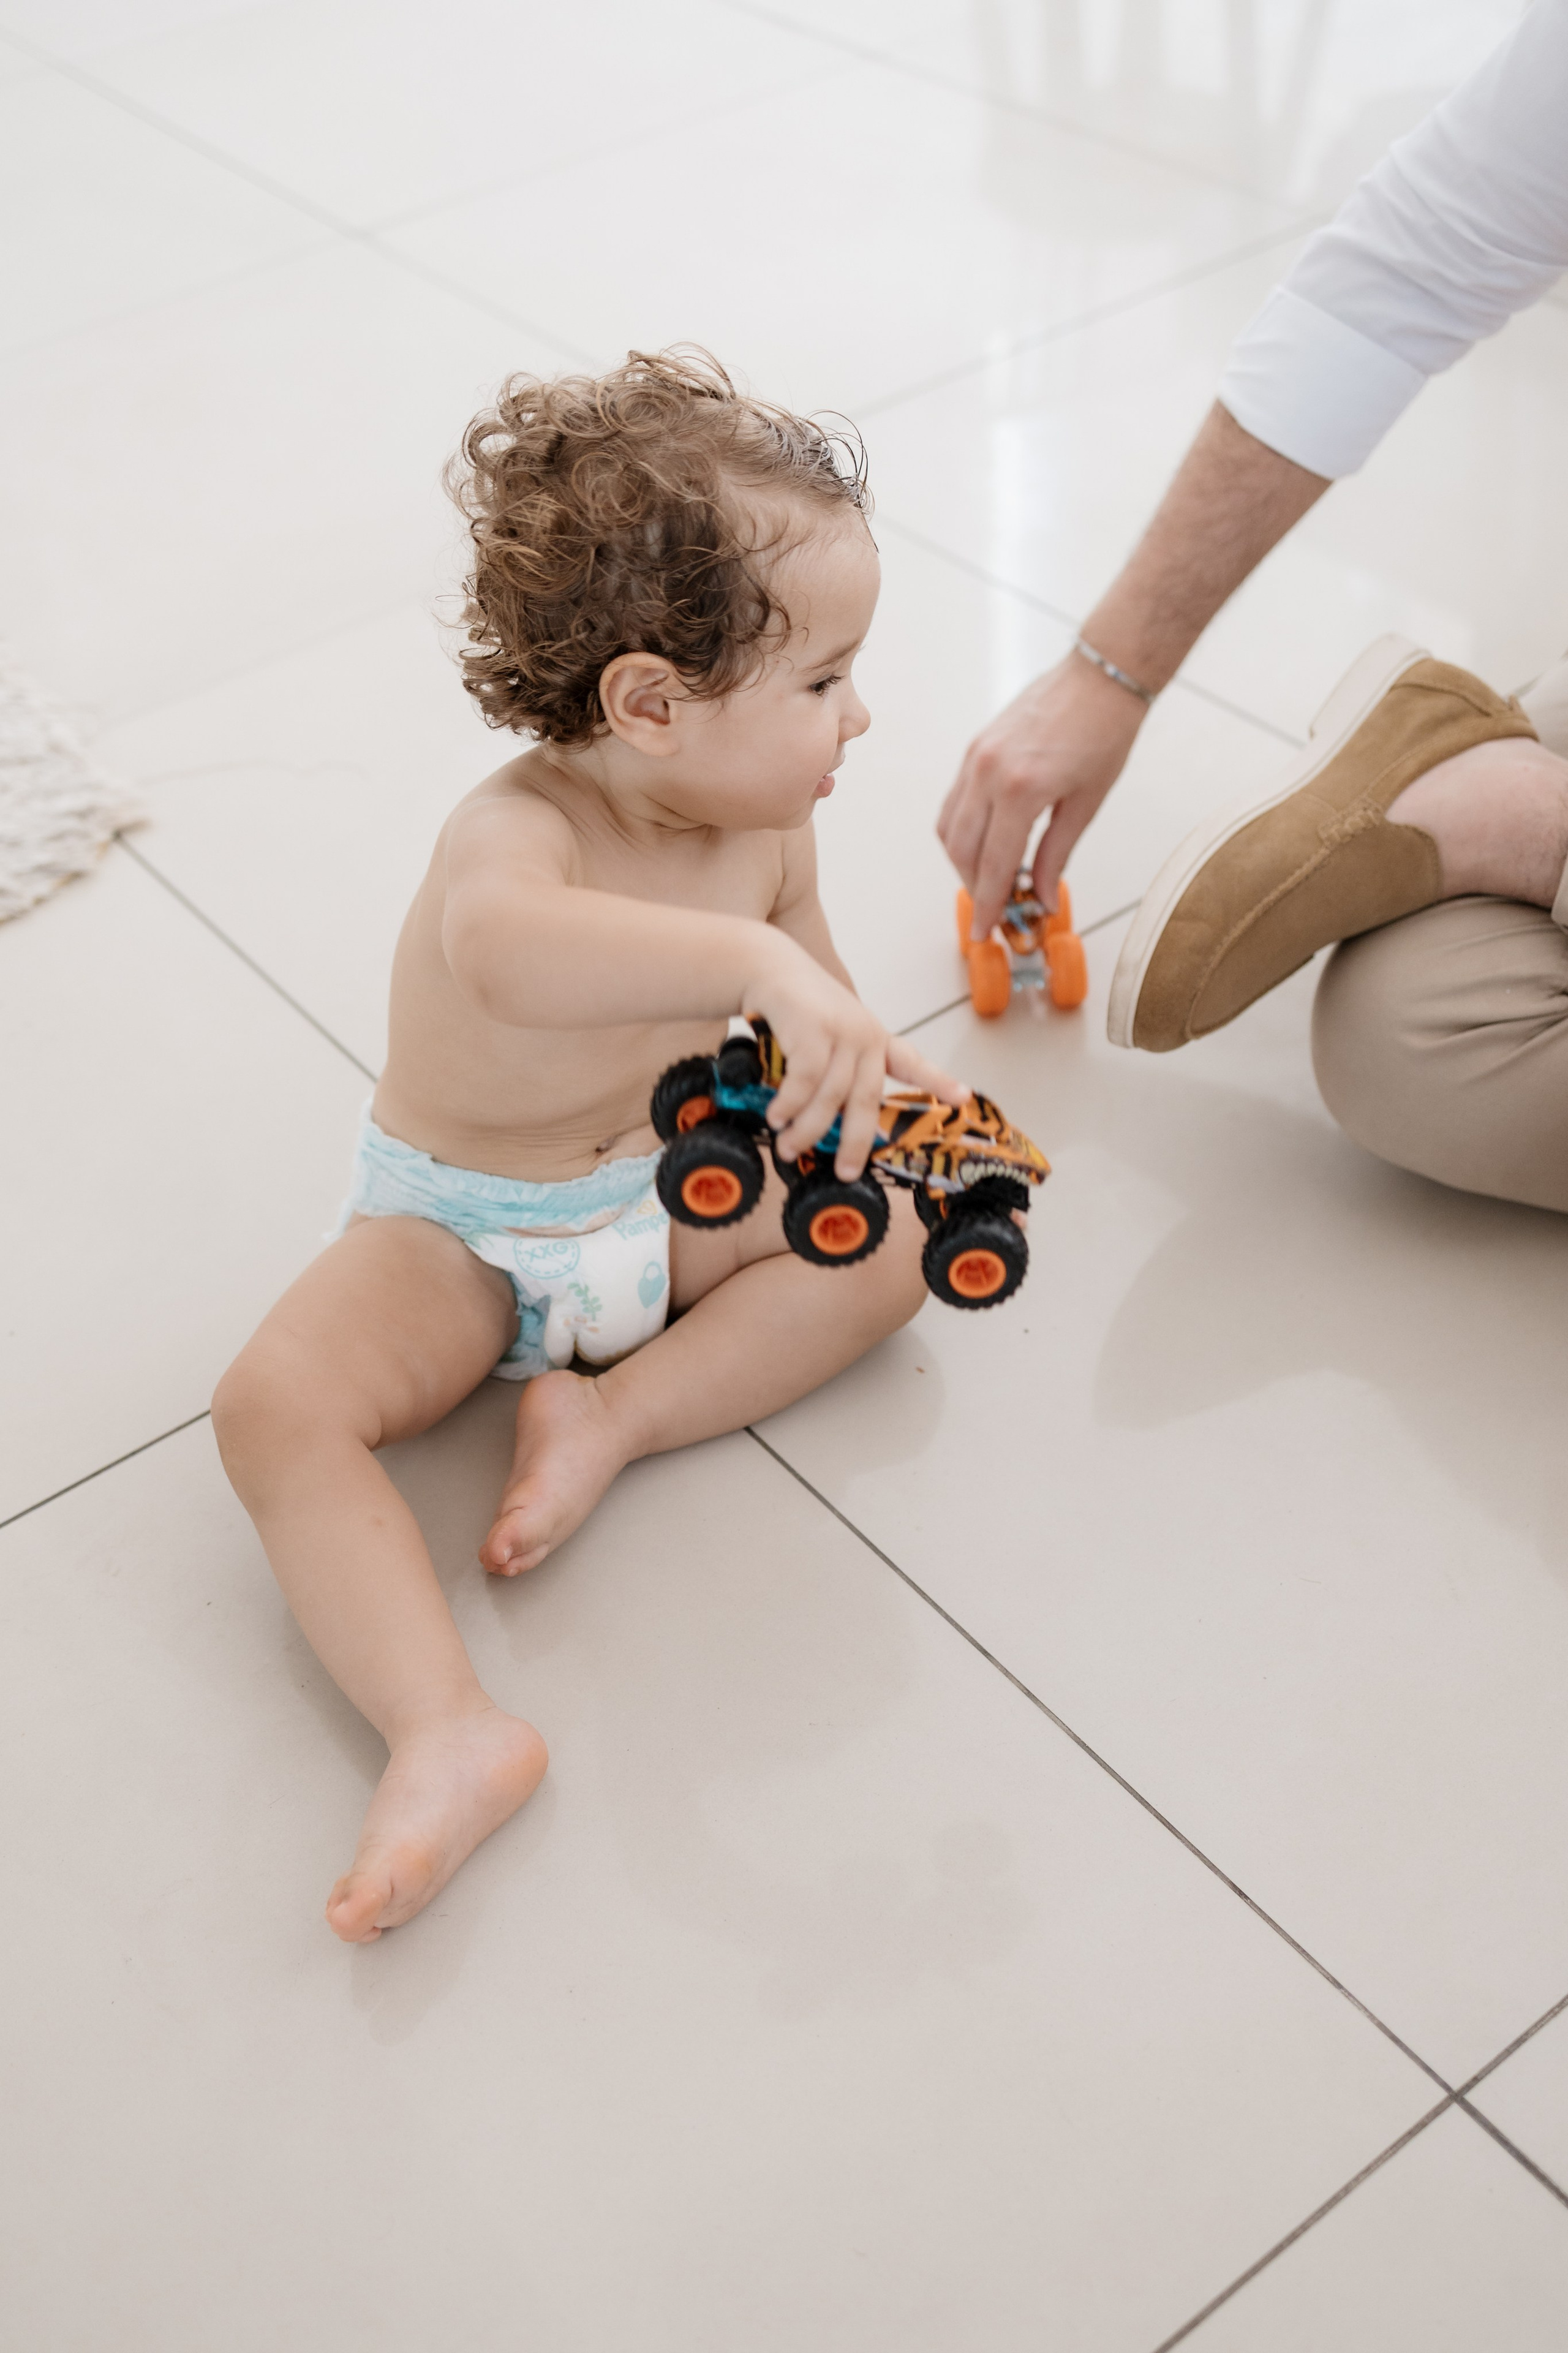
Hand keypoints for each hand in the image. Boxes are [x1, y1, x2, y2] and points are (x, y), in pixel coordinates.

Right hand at [743, 937, 966, 1180]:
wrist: (773, 969)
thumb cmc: (800, 1012)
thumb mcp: (832, 1039)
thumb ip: (841, 1075)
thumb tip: (831, 1129)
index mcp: (876, 1042)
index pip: (912, 1064)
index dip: (939, 1083)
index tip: (963, 1098)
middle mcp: (866, 1037)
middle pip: (867, 1100)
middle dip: (856, 1143)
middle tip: (845, 1172)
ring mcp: (842, 1031)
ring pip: (831, 1096)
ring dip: (807, 1129)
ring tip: (787, 1147)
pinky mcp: (813, 1029)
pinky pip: (805, 1082)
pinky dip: (790, 1105)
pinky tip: (777, 1118)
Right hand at [938, 652, 1146, 938]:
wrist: (1098, 677)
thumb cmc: (1104, 734)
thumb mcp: (1086, 803)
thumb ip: (1055, 854)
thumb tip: (1040, 896)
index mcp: (1021, 789)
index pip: (993, 864)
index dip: (987, 904)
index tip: (983, 933)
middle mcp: (988, 773)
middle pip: (962, 850)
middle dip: (974, 887)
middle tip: (994, 910)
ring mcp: (975, 758)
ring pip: (950, 827)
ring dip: (963, 861)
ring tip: (990, 878)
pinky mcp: (973, 748)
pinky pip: (954, 801)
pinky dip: (962, 830)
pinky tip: (984, 843)